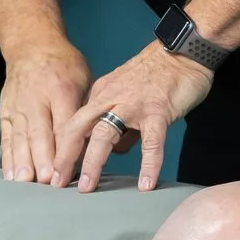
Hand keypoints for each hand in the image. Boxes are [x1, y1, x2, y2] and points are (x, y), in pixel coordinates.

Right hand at [0, 46, 91, 183]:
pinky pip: (7, 138)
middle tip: (47, 183)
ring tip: (27, 183)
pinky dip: (8, 159)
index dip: (67, 149)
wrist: (32, 46)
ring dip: (23, 162)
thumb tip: (96, 146)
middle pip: (40, 133)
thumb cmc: (65, 67)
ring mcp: (19, 107)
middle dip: (43, 159)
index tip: (70, 171)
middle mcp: (37, 99)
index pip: (65, 125)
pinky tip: (12, 177)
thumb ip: (87, 111)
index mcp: (62, 90)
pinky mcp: (6, 113)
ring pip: (21, 138)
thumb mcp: (84, 81)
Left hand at [55, 44, 215, 191]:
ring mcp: (133, 104)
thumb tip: (114, 151)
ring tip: (88, 187)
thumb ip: (118, 122)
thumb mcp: (127, 95)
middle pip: (78, 128)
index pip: (74, 123)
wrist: (183, 52)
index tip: (56, 170)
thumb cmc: (158, 76)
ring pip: (105, 135)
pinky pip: (151, 143)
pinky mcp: (158, 111)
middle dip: (65, 157)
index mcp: (101, 94)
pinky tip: (145, 184)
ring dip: (93, 163)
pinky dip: (148, 165)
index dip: (62, 147)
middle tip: (58, 183)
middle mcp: (111, 98)